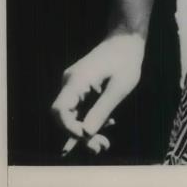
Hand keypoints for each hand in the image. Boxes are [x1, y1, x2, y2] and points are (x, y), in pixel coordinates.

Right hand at [51, 32, 144, 155]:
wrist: (126, 38)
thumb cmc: (126, 59)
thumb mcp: (120, 86)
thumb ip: (102, 109)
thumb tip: (86, 133)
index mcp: (77, 80)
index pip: (59, 110)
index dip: (69, 129)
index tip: (88, 137)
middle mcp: (70, 82)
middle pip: (65, 116)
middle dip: (80, 135)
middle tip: (100, 148)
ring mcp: (74, 84)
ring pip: (72, 115)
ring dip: (86, 131)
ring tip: (104, 144)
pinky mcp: (80, 87)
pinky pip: (80, 108)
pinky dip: (90, 119)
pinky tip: (107, 125)